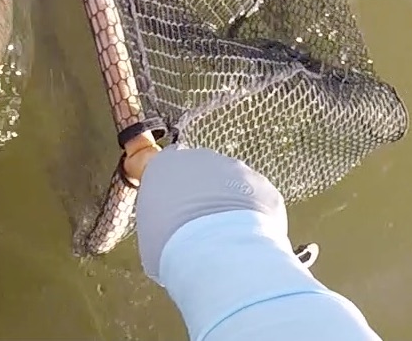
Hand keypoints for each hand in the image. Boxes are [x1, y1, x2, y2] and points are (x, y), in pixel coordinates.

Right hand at [134, 145, 287, 282]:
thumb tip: (168, 228)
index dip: (173, 189)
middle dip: (203, 195)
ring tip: (225, 238)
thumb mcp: (148, 234)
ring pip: (233, 184)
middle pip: (202, 172)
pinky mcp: (264, 186)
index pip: (167, 166)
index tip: (173, 210)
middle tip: (200, 229)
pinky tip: (246, 241)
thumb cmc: (172, 246)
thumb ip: (159, 219)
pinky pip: (258, 200)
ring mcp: (237, 169)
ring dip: (230, 205)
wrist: (216, 253)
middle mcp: (201, 158)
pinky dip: (255, 217)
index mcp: (165, 165)